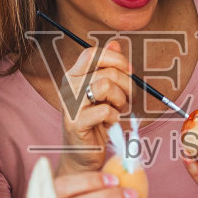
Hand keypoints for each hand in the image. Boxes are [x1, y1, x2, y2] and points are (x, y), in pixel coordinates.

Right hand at [58, 40, 132, 173]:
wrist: (83, 154)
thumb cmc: (96, 121)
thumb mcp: (105, 92)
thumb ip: (108, 68)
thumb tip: (115, 43)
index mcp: (74, 75)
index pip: (93, 53)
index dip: (116, 59)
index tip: (129, 72)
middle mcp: (68, 86)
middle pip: (106, 71)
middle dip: (126, 85)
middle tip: (129, 99)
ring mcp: (70, 104)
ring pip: (106, 86)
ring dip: (120, 100)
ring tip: (118, 110)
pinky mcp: (75, 123)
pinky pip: (105, 110)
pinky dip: (115, 117)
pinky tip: (110, 123)